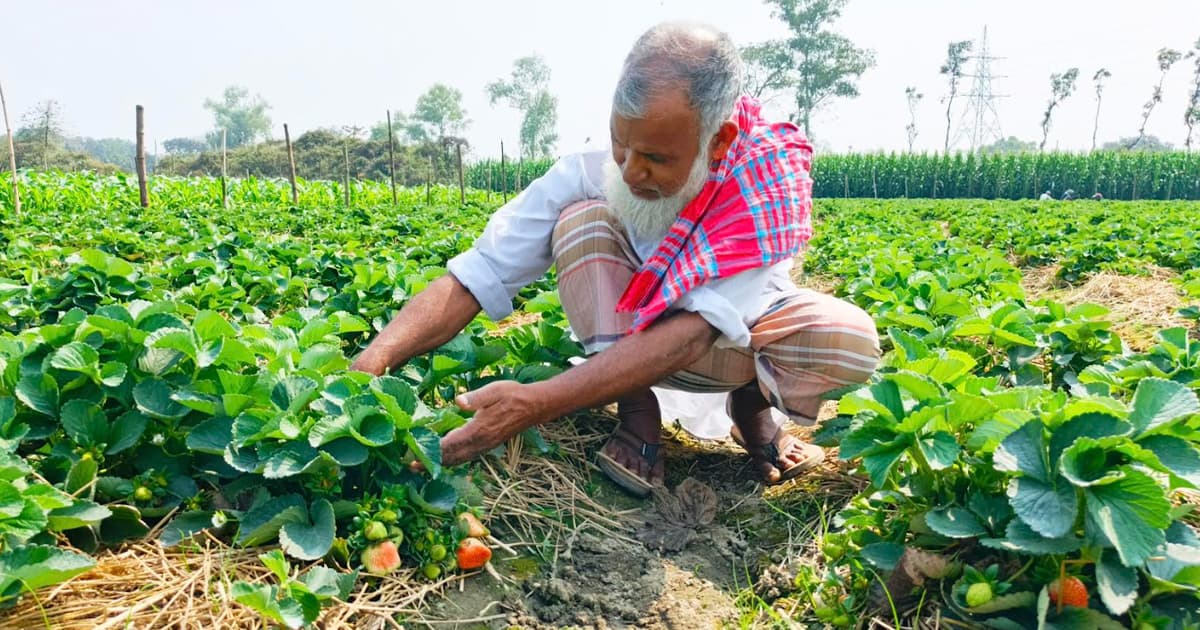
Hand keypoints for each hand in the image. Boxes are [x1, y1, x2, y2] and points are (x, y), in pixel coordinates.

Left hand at [425, 380, 550, 467]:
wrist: (534, 406)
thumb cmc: (513, 395)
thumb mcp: (494, 390)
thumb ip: (476, 397)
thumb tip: (458, 401)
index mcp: (479, 430)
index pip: (450, 445)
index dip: (431, 452)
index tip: (414, 456)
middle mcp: (481, 442)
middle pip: (451, 458)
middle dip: (431, 463)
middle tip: (409, 466)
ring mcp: (485, 446)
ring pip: (459, 460)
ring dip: (440, 464)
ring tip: (422, 466)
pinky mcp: (488, 445)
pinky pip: (466, 457)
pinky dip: (452, 460)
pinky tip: (445, 458)